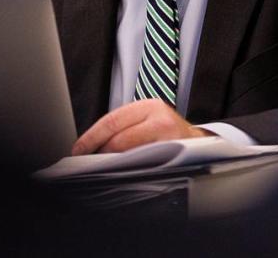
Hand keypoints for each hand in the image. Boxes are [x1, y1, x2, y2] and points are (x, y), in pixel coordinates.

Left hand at [71, 99, 208, 154]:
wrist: (199, 142)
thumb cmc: (166, 131)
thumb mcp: (147, 118)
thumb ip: (125, 125)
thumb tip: (94, 143)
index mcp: (148, 106)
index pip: (112, 120)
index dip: (92, 136)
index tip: (78, 149)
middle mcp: (160, 118)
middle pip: (121, 137)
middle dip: (101, 151)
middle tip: (88, 160)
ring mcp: (170, 137)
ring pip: (132, 152)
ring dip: (114, 161)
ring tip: (102, 165)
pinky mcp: (176, 154)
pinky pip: (146, 163)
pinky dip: (131, 167)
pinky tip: (122, 169)